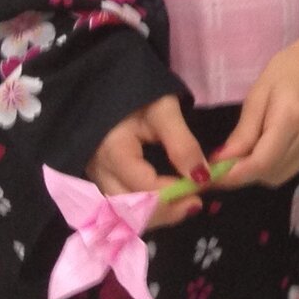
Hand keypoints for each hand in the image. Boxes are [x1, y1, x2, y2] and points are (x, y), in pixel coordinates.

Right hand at [89, 92, 214, 230]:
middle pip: (129, 210)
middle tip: (196, 204)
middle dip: (165, 213)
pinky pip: (119, 206)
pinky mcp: (100, 179)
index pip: (144, 188)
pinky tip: (165, 205)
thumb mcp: (164, 111)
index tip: (203, 187)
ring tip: (184, 206)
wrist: (107, 82)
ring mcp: (96, 178)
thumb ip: (182, 145)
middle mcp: (98, 171)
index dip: (175, 194)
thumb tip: (203, 178)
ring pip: (122, 214)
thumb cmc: (137, 92)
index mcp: (113, 151)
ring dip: (154, 216)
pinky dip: (143, 211)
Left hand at [213, 21, 298, 189]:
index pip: (260, 164)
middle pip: (269, 174)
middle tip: (222, 163)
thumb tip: (221, 162)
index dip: (233, 176)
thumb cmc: (292, 67)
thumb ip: (243, 131)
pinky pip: (290, 169)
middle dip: (241, 175)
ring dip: (256, 172)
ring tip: (243, 153)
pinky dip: (272, 166)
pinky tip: (265, 149)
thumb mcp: (259, 92)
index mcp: (291, 117)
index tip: (210, 177)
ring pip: (279, 176)